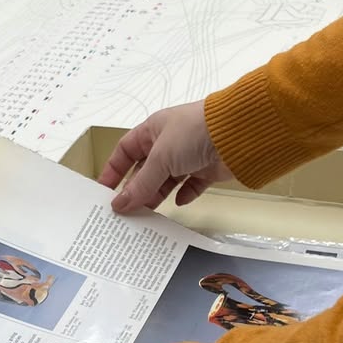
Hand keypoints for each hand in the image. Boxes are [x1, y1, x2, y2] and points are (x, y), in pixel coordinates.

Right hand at [101, 100, 232, 214]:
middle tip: (126, 210)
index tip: (105, 191)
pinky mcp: (206, 169)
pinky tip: (179, 202)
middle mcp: (169, 142)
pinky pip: (191, 186)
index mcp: (153, 130)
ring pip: (167, 180)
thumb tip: (119, 204)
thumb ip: (140, 184)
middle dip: (136, 188)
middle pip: (145, 169)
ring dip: (158, 195)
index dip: (114, 170)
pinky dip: (185, 195)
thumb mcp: (160, 158)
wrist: (237, 134)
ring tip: (148, 213)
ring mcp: (189, 156)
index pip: (125, 150)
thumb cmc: (194, 132)